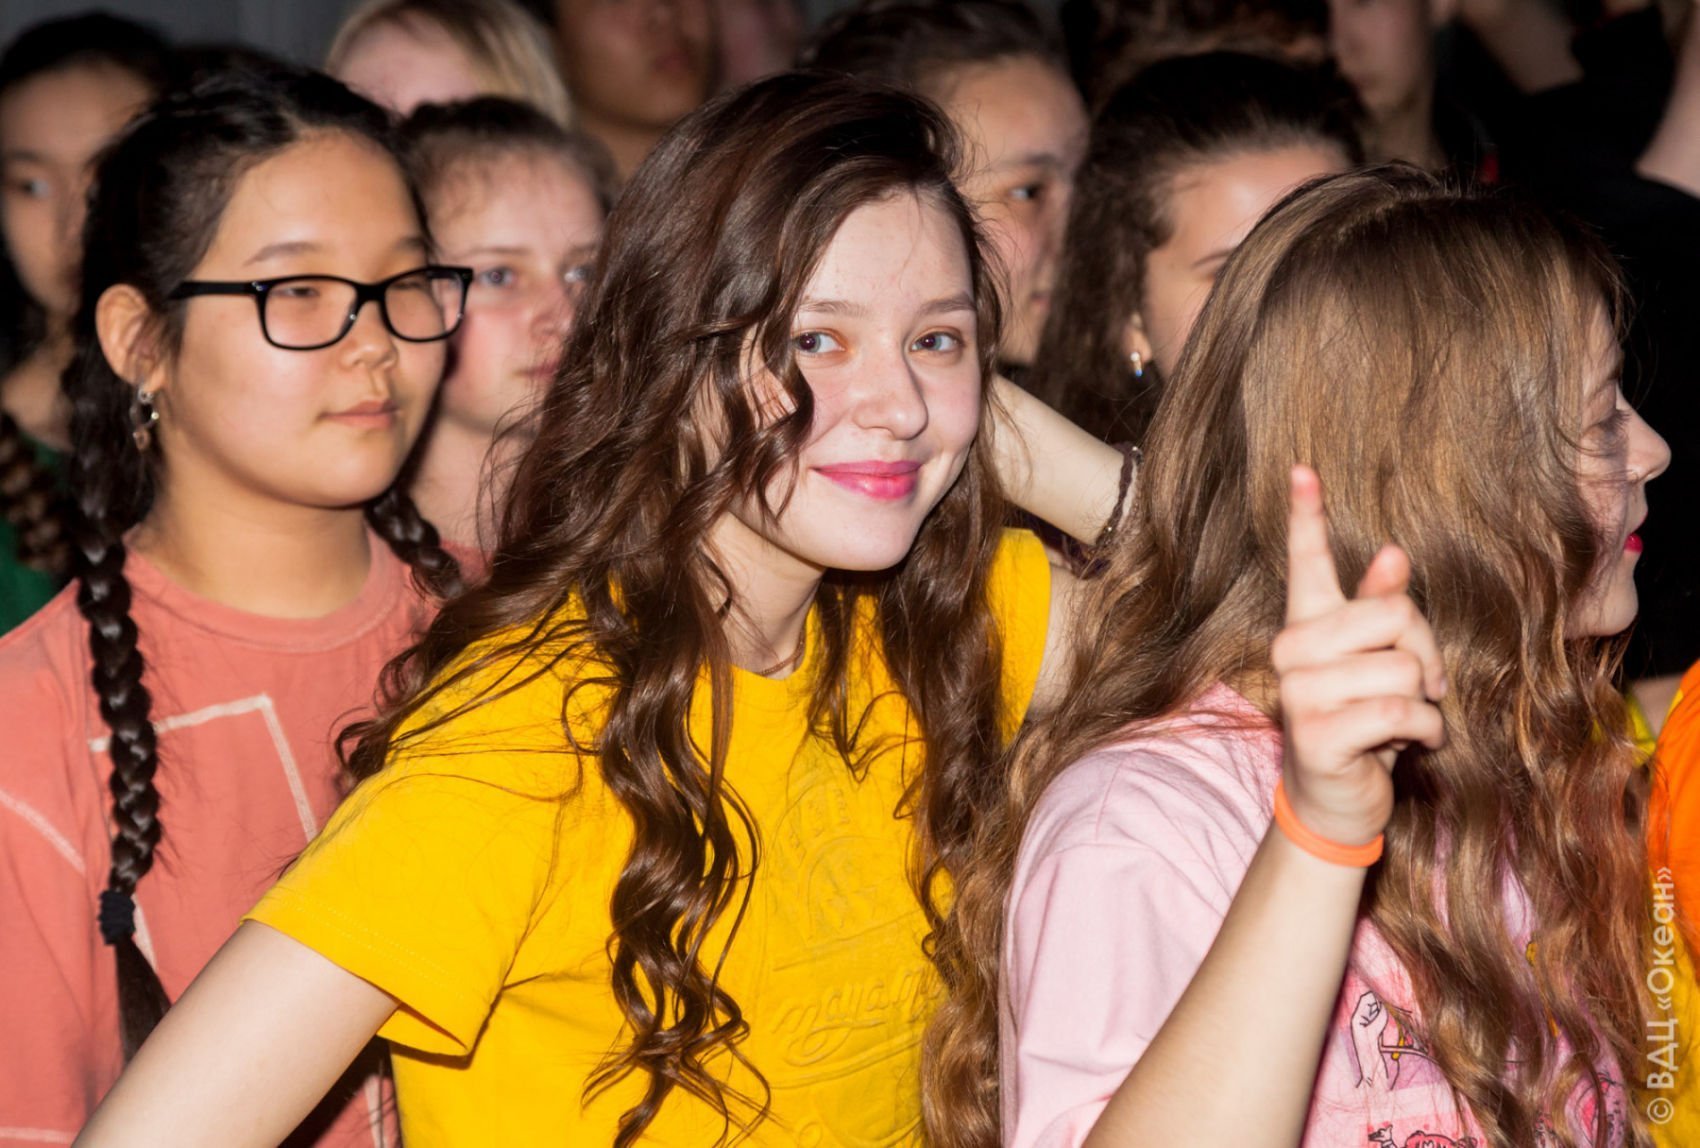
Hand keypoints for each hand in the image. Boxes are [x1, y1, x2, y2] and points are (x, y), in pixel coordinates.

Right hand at [1270, 466, 1445, 845]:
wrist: (1333, 801)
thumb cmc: (1361, 723)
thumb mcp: (1378, 664)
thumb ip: (1382, 610)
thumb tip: (1392, 552)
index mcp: (1308, 624)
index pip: (1304, 560)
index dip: (1305, 513)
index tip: (1303, 468)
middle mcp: (1292, 650)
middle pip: (1393, 614)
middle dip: (1425, 654)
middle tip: (1419, 687)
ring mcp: (1298, 690)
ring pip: (1402, 668)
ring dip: (1425, 702)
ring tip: (1405, 723)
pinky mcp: (1316, 732)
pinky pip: (1399, 712)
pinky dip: (1425, 733)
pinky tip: (1410, 746)